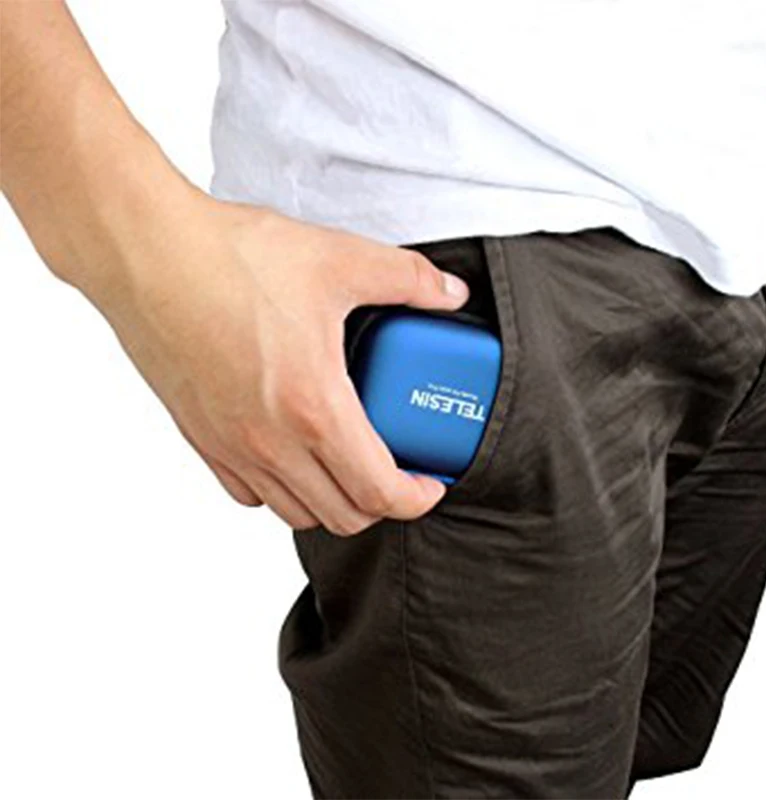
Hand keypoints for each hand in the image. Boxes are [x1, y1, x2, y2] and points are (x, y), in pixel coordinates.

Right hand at [92, 191, 470, 534]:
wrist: (146, 255)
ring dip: (333, 501)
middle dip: (381, 504)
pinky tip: (292, 451)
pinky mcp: (201, 439)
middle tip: (397, 471)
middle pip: (341, 516)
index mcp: (314, 408)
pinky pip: (249, 493)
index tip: (428, 485)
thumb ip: (408, 280)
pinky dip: (281, 490)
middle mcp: (271, 443)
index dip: (416, 499)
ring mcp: (231, 447)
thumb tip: (449, 294)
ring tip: (348, 463)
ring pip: (295, 513)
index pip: (378, 492)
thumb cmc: (232, 260)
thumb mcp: (339, 260)